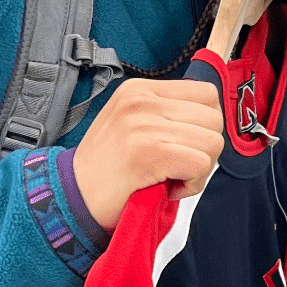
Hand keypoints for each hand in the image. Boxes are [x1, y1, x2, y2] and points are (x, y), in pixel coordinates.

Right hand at [71, 79, 223, 229]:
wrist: (72, 196)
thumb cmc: (107, 168)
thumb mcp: (134, 124)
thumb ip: (167, 114)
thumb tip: (211, 119)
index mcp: (140, 90)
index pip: (206, 94)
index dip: (206, 125)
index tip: (186, 145)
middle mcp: (142, 100)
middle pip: (214, 118)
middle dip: (207, 149)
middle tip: (181, 167)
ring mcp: (144, 124)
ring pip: (212, 141)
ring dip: (201, 169)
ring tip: (173, 177)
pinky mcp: (148, 152)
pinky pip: (200, 164)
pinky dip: (193, 184)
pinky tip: (170, 189)